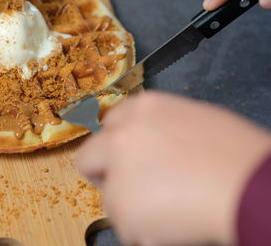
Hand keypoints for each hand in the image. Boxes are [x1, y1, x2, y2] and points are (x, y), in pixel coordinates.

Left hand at [77, 92, 270, 245]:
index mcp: (143, 109)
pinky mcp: (121, 207)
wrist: (249, 187)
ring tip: (169, 208)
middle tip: (130, 189)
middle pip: (89, 157)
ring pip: (110, 198)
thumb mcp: (193, 121)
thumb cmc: (235, 155)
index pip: (109, 124)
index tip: (121, 158)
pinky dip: (142, 230)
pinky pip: (124, 225)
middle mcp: (122, 136)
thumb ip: (158, 129)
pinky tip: (172, 222)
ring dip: (131, 207)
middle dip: (105, 174)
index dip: (115, 145)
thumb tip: (147, 146)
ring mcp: (118, 171)